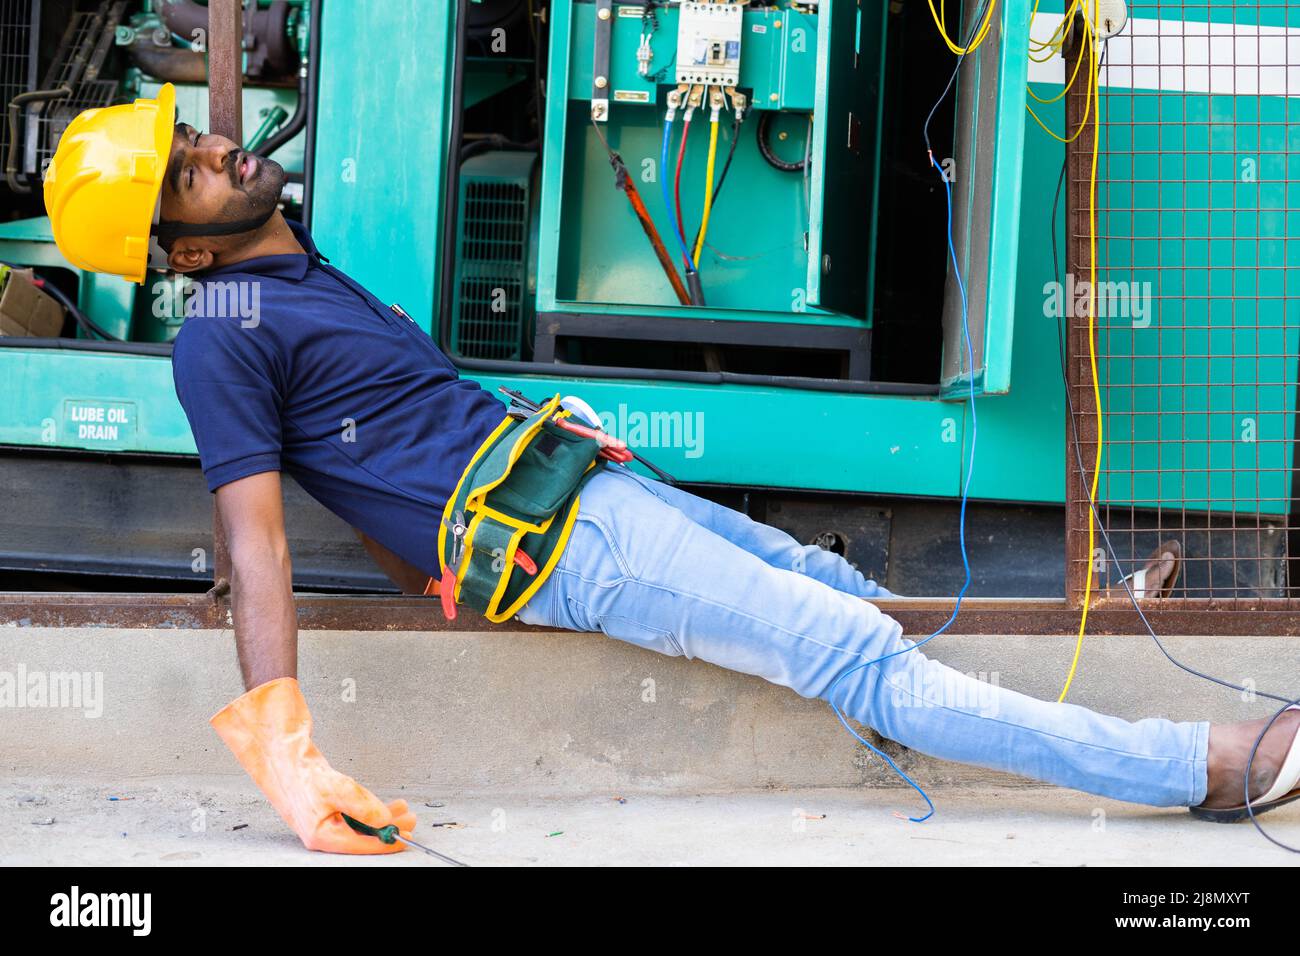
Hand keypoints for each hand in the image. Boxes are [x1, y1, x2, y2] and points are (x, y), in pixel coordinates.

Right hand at [211, 677, 416, 853]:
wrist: (285, 756)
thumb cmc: (302, 773)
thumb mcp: (337, 788)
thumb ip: (363, 806)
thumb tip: (384, 819)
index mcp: (322, 836)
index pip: (360, 845)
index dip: (385, 843)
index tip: (405, 839)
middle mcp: (324, 833)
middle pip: (363, 837)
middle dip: (388, 829)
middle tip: (411, 820)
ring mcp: (327, 823)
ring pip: (362, 826)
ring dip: (383, 818)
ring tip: (403, 809)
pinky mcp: (330, 811)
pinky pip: (356, 816)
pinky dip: (372, 810)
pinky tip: (388, 805)